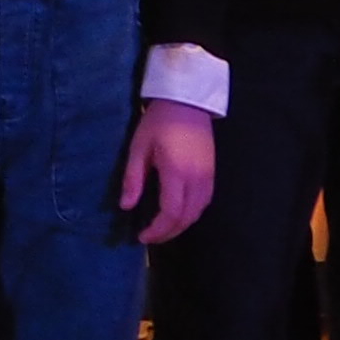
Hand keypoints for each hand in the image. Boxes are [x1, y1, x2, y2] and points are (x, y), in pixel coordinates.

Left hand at [118, 101, 216, 242]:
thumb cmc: (159, 122)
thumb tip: (126, 206)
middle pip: (186, 218)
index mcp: (177, 173)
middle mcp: (196, 179)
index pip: (171, 213)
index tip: (142, 236)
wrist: (187, 101)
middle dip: (168, 233)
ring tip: (162, 228)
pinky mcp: (213, 173)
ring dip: (180, 225)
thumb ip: (133, 178)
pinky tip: (179, 213)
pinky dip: (192, 214)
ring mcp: (208, 177)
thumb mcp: (139, 147)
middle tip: (150, 237)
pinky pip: (205, 202)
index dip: (157, 230)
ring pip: (198, 213)